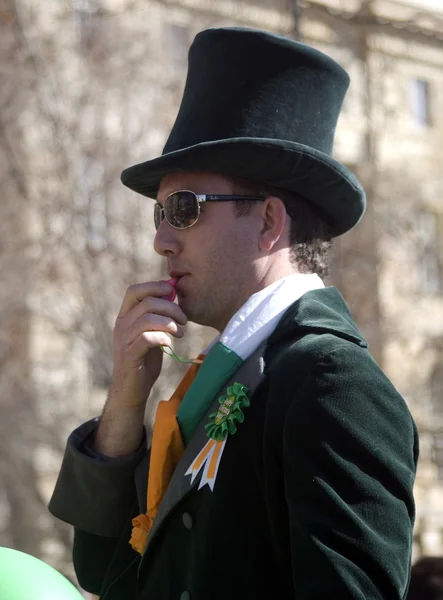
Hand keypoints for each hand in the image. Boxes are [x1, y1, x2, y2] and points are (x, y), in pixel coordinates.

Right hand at [109, 280, 187, 408]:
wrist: (132, 390)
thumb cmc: (145, 360)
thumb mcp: (151, 333)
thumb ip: (158, 316)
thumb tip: (173, 294)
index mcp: (125, 316)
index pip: (134, 290)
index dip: (155, 286)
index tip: (174, 293)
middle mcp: (121, 325)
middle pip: (147, 302)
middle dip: (171, 307)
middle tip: (184, 319)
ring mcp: (123, 340)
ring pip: (148, 319)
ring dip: (170, 323)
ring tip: (180, 333)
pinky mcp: (129, 355)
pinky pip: (146, 338)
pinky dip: (162, 337)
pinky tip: (169, 344)